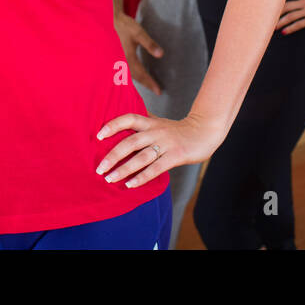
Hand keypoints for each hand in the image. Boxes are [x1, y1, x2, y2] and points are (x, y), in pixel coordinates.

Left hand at [95, 112, 222, 188]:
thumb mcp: (159, 122)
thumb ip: (143, 122)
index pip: (129, 119)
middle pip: (130, 142)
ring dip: (124, 169)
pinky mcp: (176, 155)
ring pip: (141, 157)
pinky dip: (142, 177)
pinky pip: (156, 168)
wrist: (205, 131)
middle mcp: (156, 131)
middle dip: (113, 156)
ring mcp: (166, 144)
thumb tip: (122, 121)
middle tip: (99, 168)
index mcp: (150, 122)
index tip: (98, 136)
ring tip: (110, 178)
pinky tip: (131, 184)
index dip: (113, 125)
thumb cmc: (178, 130)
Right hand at [114, 10, 163, 94]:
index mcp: (128, 57)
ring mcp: (121, 60)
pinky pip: (129, 70)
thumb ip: (150, 44)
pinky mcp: (121, 58)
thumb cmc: (127, 27)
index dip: (150, 82)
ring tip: (150, 86)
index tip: (158, 91)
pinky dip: (136, 76)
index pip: (141, 73)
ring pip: (132, 75)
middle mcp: (123, 61)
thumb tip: (161, 55)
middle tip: (157, 92)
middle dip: (147, 84)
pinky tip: (141, 76)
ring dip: (141, 82)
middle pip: (136, 77)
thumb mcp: (139, 33)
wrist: (114, 22)